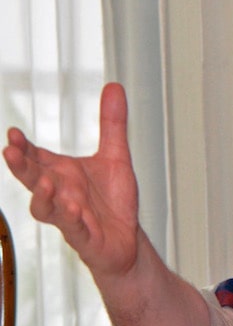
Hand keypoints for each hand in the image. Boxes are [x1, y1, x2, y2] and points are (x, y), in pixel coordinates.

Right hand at [3, 83, 139, 279]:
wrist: (127, 239)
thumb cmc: (113, 201)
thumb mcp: (116, 156)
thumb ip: (112, 124)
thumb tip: (114, 85)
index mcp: (61, 174)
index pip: (36, 158)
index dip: (23, 148)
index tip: (13, 133)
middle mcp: (60, 194)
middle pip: (32, 180)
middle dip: (21, 167)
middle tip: (10, 151)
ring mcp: (69, 217)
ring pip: (46, 208)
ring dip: (43, 195)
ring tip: (45, 181)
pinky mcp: (84, 237)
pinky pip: (74, 229)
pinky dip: (72, 218)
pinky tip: (73, 207)